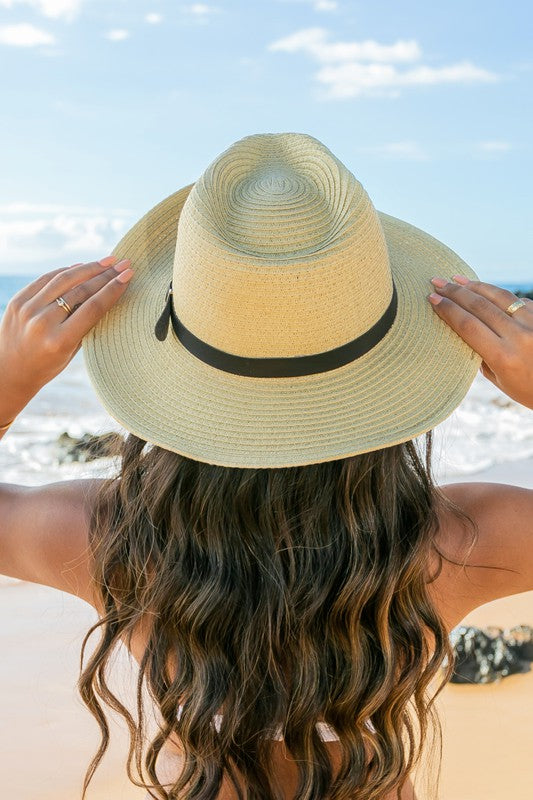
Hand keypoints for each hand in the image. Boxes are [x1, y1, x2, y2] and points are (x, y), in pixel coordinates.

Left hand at [0, 257, 132, 408]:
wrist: (9, 371)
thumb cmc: (47, 365)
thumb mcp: (71, 351)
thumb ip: (86, 324)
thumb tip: (106, 291)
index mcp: (59, 341)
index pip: (93, 308)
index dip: (112, 289)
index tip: (128, 276)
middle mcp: (42, 323)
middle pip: (81, 291)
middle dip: (105, 275)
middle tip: (123, 264)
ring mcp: (27, 310)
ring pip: (64, 280)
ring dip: (88, 268)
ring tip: (107, 261)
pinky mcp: (17, 301)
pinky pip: (46, 279)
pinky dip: (65, 271)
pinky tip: (81, 266)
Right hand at [428, 275, 532, 409]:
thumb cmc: (529, 390)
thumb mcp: (499, 380)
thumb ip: (481, 355)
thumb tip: (462, 329)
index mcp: (503, 357)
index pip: (467, 326)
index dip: (447, 310)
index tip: (432, 298)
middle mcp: (519, 337)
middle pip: (480, 306)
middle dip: (455, 292)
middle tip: (437, 281)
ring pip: (499, 297)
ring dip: (475, 286)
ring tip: (457, 279)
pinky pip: (516, 300)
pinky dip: (497, 294)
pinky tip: (483, 290)